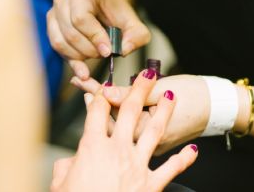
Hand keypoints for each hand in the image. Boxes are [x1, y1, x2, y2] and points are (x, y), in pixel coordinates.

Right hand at [47, 0, 149, 79]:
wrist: (103, 10)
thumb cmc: (117, 16)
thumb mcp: (134, 24)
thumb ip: (137, 37)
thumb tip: (124, 50)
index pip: (82, 18)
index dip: (95, 38)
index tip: (107, 51)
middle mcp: (63, 0)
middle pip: (71, 33)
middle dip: (89, 50)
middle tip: (104, 54)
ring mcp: (54, 14)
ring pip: (61, 43)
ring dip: (80, 56)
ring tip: (95, 55)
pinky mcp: (51, 28)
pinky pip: (57, 48)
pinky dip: (71, 61)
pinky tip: (84, 70)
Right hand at [51, 70, 197, 191]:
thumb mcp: (60, 184)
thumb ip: (65, 168)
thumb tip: (69, 163)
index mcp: (92, 148)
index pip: (97, 112)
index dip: (101, 95)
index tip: (106, 85)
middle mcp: (117, 150)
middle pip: (130, 111)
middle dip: (139, 89)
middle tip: (148, 74)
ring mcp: (137, 165)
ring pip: (154, 130)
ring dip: (164, 111)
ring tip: (171, 96)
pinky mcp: (151, 183)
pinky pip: (172, 168)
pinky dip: (184, 159)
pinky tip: (193, 150)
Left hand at [70, 74, 209, 154]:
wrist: (218, 108)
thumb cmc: (196, 97)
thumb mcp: (163, 91)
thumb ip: (133, 94)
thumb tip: (106, 92)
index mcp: (146, 131)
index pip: (113, 110)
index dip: (96, 92)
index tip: (83, 80)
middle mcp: (145, 142)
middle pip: (113, 119)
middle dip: (96, 99)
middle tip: (81, 83)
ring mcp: (149, 144)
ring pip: (121, 125)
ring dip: (108, 106)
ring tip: (93, 92)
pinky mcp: (155, 140)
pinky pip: (132, 127)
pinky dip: (123, 114)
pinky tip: (114, 103)